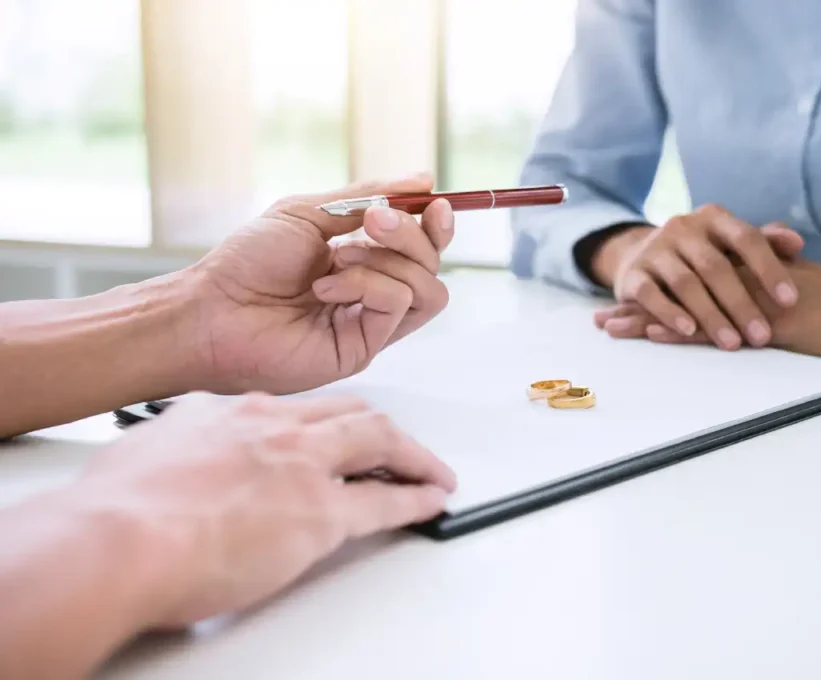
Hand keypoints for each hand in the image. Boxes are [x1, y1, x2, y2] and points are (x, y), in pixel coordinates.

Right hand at [76, 392, 455, 626]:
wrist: (118, 537)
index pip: (295, 410)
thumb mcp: (141, 454)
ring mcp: (303, 466)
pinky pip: (385, 502)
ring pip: (378, 441)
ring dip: (411, 455)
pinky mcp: (321, 513)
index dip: (321, 425)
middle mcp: (274, 427)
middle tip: (397, 446)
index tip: (331, 437)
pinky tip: (430, 502)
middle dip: (378, 429)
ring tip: (431, 469)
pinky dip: (415, 499)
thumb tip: (176, 460)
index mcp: (230, 412)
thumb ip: (176, 448)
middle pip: (347, 414)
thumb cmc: (115, 508)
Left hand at [188, 173, 453, 393]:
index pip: (422, 246)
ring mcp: (370, 324)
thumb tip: (423, 179)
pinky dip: (366, 285)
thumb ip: (367, 197)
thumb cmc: (248, 263)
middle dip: (410, 234)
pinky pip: (397, 306)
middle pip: (431, 264)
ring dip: (388, 260)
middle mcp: (372, 294)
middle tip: (372, 220)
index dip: (436, 224)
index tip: (434, 202)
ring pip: (427, 289)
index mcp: (363, 261)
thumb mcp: (310, 213)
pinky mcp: (363, 348)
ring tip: (338, 257)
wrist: (211, 308)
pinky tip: (325, 288)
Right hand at [590, 205, 804, 349]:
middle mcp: (683, 228)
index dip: (769, 269)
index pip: (746, 238)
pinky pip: (651, 294)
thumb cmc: (700, 255)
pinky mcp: (632, 275)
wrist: (640, 256)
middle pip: (716, 266)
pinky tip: (689, 332)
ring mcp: (655, 250)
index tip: (790, 301)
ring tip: (731, 343)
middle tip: (761, 336)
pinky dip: (670, 313)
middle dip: (741, 304)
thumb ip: (765, 242)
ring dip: (711, 315)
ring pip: (685, 283)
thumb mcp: (730, 245)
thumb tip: (797, 243)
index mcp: (713, 218)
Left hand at [595, 259, 820, 356]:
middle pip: (678, 294)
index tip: (620, 302)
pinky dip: (686, 331)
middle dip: (637, 307)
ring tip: (610, 329)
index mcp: (744, 277)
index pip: (688, 283)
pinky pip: (722, 328)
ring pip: (690, 309)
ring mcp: (753, 302)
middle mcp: (742, 285)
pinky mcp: (770, 324)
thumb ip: (764, 283)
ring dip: (648, 319)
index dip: (655, 292)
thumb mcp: (796, 287)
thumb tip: (741, 291)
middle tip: (599, 319)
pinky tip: (657, 334)